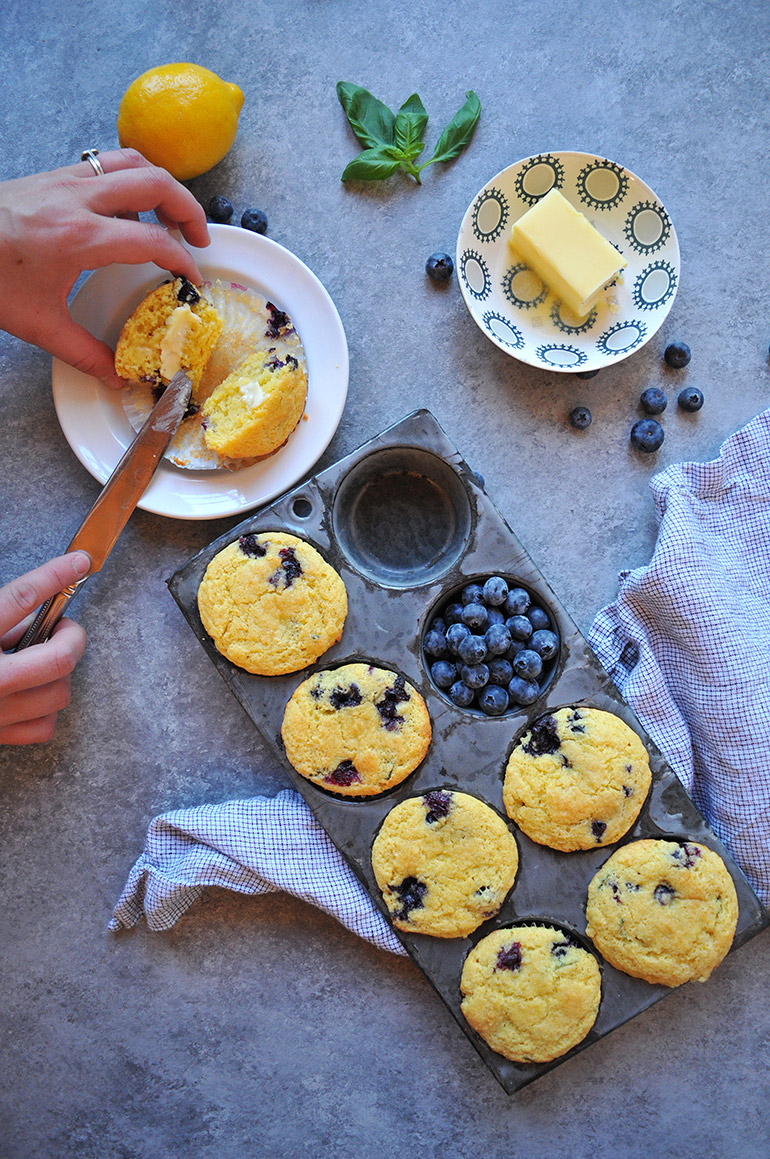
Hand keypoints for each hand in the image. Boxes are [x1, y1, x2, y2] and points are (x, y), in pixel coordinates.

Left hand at [0, 149, 209, 388]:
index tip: (193, 280)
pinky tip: (129, 209)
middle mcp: (77, 199)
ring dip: (162, 186)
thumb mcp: (37, 324)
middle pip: (155, 182)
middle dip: (189, 209)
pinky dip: (132, 179)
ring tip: (172, 217)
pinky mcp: (53, 176)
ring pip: (133, 162)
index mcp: (79, 237)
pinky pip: (107, 163)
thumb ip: (83, 352)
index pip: (152, 241)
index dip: (182, 261)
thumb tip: (116, 376)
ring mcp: (65, 180)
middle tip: (200, 239)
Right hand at [0, 552, 89, 744]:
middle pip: (58, 658)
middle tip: (63, 627)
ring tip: (40, 658)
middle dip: (72, 637)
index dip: (55, 575)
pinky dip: (46, 707)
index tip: (78, 561)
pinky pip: (43, 725)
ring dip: (59, 672)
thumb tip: (33, 605)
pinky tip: (32, 691)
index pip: (20, 598)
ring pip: (58, 692)